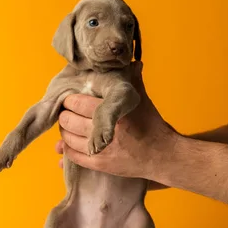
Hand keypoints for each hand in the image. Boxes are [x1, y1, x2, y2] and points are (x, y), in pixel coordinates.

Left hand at [56, 61, 178, 179]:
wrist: (163, 156)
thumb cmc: (152, 126)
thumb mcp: (142, 100)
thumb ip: (134, 80)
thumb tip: (135, 63)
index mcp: (113, 112)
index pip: (78, 103)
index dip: (70, 100)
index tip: (71, 99)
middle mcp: (105, 131)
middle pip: (68, 120)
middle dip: (65, 115)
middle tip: (67, 112)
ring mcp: (101, 150)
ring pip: (67, 138)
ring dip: (65, 131)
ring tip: (69, 126)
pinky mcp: (100, 165)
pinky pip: (73, 155)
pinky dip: (67, 148)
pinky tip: (71, 142)